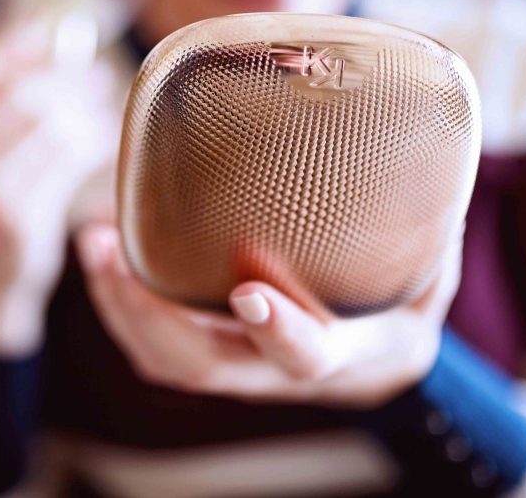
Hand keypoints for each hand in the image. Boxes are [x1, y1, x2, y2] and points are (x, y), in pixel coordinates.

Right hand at [0, 27, 119, 354]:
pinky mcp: (10, 222)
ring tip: (101, 109)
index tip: (47, 35)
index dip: (2, 45)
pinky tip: (103, 140)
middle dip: (65, 80)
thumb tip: (45, 33)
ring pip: (46, 126)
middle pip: (14, 94)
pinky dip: (92, 143)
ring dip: (85, 112)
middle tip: (96, 76)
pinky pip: (65, 162)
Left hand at [76, 223, 460, 408]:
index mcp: (338, 353)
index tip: (249, 292)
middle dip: (149, 317)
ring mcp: (236, 366)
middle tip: (111, 256)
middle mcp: (274, 369)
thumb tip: (434, 156)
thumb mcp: (426, 278)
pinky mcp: (211, 351)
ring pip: (166, 361)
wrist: (373, 365)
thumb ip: (426, 231)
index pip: (304, 357)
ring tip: (91, 245)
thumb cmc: (397, 311)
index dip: (278, 330)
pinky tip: (103, 255)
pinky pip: (156, 346)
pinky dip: (121, 305)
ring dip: (120, 309)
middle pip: (202, 367)